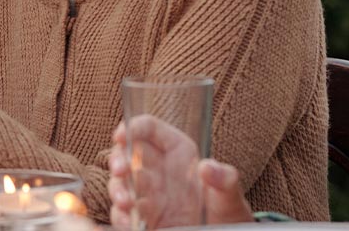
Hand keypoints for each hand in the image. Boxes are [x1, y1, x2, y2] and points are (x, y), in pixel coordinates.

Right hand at [108, 116, 250, 228]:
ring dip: (118, 190)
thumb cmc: (228, 214)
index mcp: (178, 153)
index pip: (150, 129)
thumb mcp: (231, 197)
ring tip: (127, 203)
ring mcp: (147, 193)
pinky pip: (123, 212)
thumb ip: (224, 180)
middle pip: (127, 153)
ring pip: (120, 182)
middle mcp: (158, 170)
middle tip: (121, 170)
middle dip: (118, 159)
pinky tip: (131, 224)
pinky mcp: (142, 216)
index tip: (121, 136)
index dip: (133, 127)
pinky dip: (122, 217)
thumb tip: (207, 167)